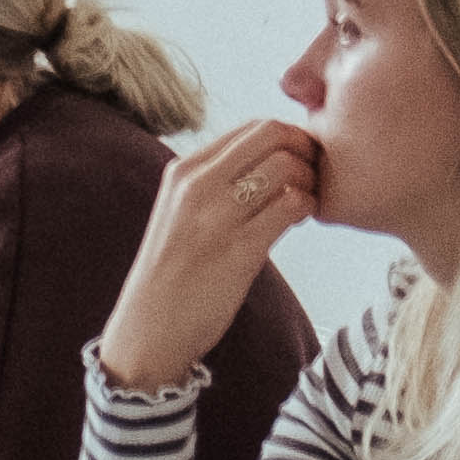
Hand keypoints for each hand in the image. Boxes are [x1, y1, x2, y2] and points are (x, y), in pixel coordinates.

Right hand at [92, 118, 321, 393]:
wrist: (148, 332)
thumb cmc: (172, 276)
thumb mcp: (179, 213)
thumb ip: (212, 182)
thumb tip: (265, 157)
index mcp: (182, 171)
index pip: (252, 127)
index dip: (288, 138)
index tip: (297, 161)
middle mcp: (196, 185)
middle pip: (273, 135)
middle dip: (305, 151)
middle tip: (312, 177)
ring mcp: (216, 216)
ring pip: (286, 166)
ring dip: (309, 180)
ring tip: (304, 202)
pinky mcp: (239, 249)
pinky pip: (291, 204)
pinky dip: (308, 207)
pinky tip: (300, 221)